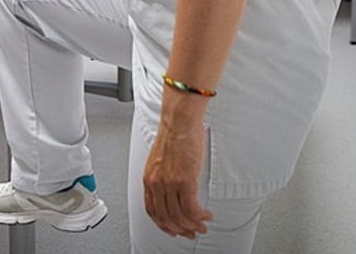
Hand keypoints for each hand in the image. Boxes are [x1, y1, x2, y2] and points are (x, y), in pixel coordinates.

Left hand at [142, 116, 212, 237]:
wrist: (179, 122)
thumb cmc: (174, 135)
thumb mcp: (161, 160)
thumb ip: (163, 176)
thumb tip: (173, 189)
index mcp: (149, 179)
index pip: (152, 210)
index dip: (163, 224)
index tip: (172, 229)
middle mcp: (156, 184)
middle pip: (166, 218)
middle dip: (180, 230)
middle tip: (191, 233)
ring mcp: (169, 184)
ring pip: (180, 217)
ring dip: (193, 225)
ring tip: (202, 226)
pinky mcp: (184, 181)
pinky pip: (192, 209)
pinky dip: (200, 216)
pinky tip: (206, 215)